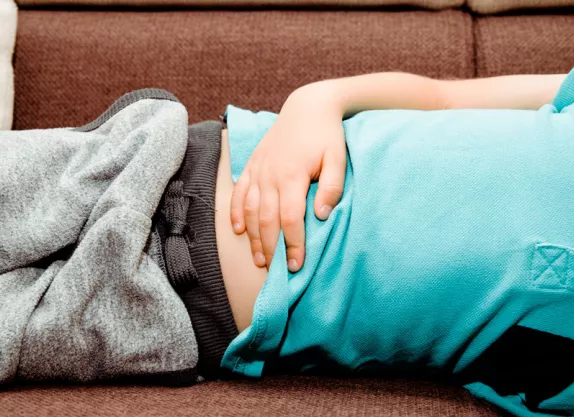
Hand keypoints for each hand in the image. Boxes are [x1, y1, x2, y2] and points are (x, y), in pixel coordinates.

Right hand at [230, 83, 347, 271]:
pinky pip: (239, 193)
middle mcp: (270, 174)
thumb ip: (332, 187)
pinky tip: (239, 231)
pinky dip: (236, 213)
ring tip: (260, 260)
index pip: (290, 218)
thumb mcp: (337, 158)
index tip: (296, 265)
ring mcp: (258, 170)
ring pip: (249, 210)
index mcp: (292, 174)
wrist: (307, 106)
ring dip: (253, 237)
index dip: (292, 244)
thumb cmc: (326, 135)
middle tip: (277, 272)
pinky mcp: (251, 165)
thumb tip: (321, 216)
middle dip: (272, 248)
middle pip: (266, 220)